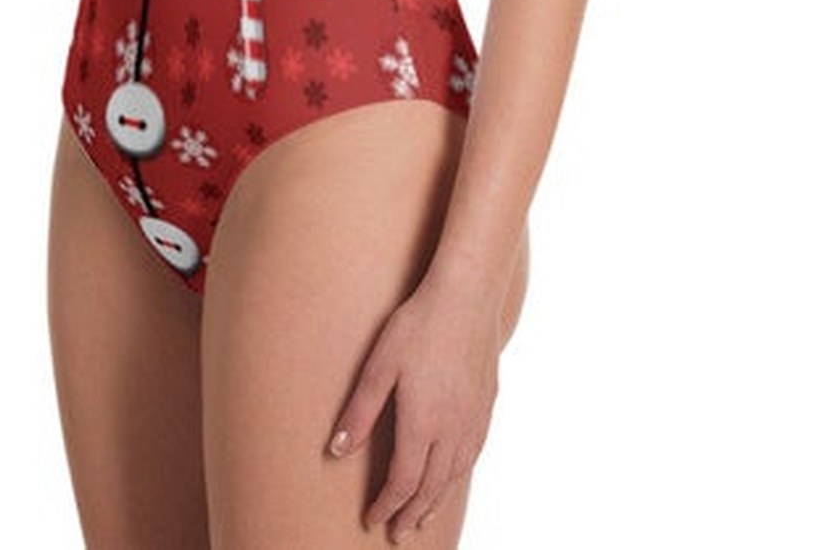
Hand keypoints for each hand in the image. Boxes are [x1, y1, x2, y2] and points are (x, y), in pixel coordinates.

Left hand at [325, 275, 502, 541]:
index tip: (372, 520)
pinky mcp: (486, 403)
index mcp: (423, 424)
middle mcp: (452, 429)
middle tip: (398, 534)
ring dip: (436, 501)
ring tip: (422, 516)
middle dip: (412, 514)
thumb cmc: (418, 325)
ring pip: (455, 475)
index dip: (386, 505)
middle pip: (431, 487)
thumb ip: (359, 412)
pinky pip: (473, 453)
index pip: (403, 481)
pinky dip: (458, 475)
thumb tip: (335, 451)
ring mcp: (473, 418)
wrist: (467, 295)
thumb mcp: (379, 365)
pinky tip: (452, 474)